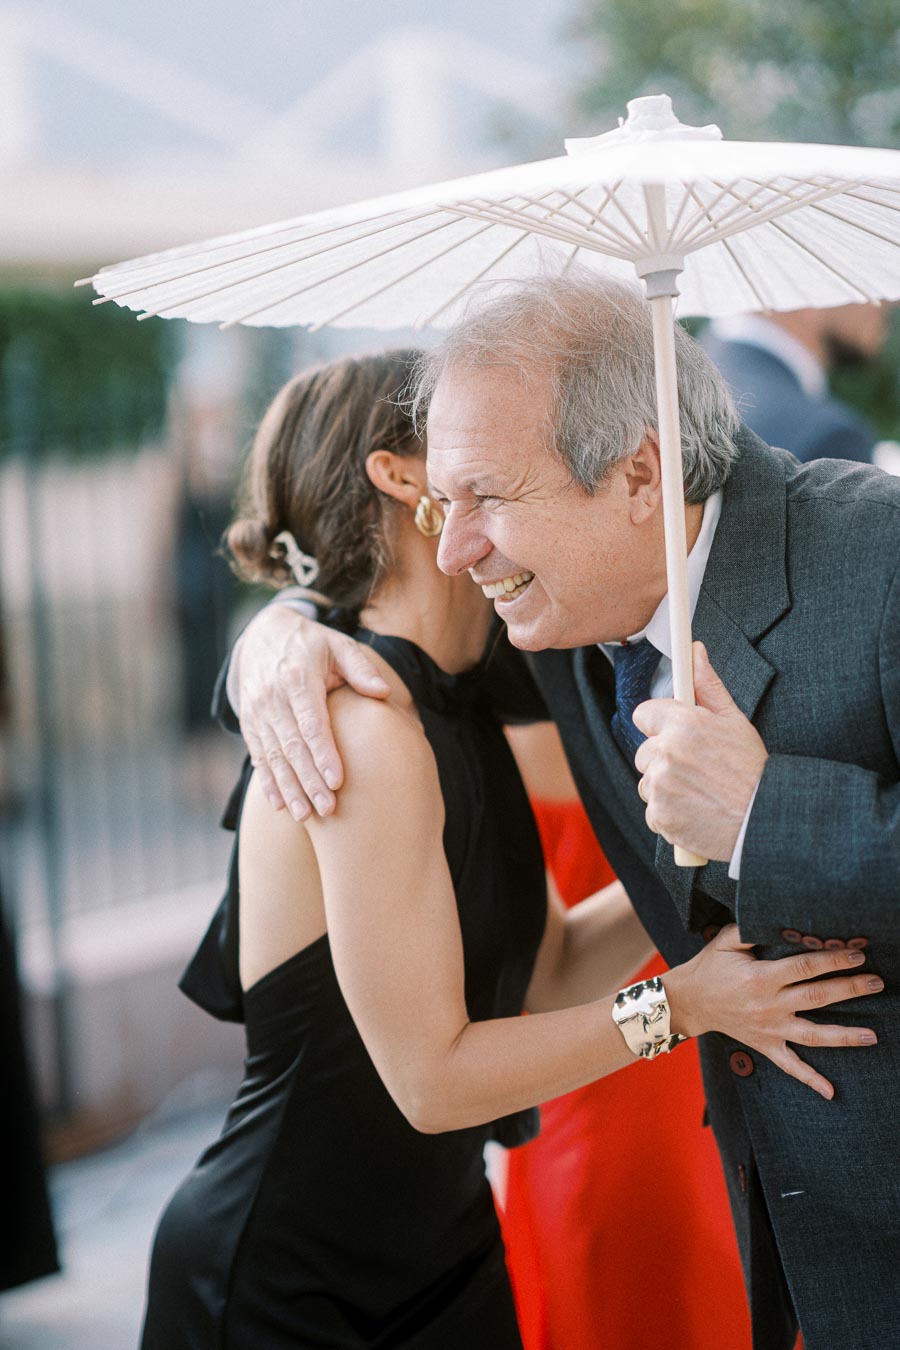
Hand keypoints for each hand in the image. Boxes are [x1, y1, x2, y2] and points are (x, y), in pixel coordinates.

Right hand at [237, 606, 389, 817]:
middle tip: (328, 810)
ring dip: (288, 788)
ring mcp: (257, 712)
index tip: (337, 781)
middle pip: (292, 747)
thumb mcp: (338, 645)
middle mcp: (272, 697)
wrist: (263, 634)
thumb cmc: (312, 644)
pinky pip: (259, 755)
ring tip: (305, 816)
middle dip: (308, 781)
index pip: (311, 722)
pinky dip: (268, 781)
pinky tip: (280, 805)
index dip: (323, 753)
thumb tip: (383, 692)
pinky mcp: (249, 722)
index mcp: (297, 678)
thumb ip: (361, 668)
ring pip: (274, 756)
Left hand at [632, 642, 766, 859]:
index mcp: (684, 724)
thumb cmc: (752, 770)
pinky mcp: (660, 815)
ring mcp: (661, 786)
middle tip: (696, 770)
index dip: (659, 725)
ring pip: (647, 782)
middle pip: (644, 752)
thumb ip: (708, 686)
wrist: (763, 819)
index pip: (643, 714)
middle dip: (663, 759)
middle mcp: (667, 752)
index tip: (673, 733)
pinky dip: (669, 814)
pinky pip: (653, 811)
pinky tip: (695, 811)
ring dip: (666, 788)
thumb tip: (695, 651)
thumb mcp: (734, 721)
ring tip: (699, 792)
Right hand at [664, 925, 881, 1098]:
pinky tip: (831, 1092)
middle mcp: (769, 1005)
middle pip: (817, 997)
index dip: (833, 960)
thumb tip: (779, 916)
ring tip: (872, 1036)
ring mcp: (770, 1029)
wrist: (689, 1001)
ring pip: (813, 1035)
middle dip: (850, 989)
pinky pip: (790, 1066)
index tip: (857, 954)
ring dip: (844, 1036)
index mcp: (761, 978)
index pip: (805, 967)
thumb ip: (752, 928)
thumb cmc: (710, 966)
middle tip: (877, 982)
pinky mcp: (766, 1045)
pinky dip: (810, 1079)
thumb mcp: (726, 940)